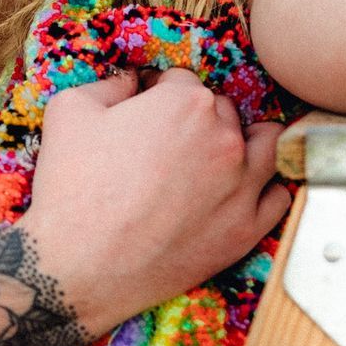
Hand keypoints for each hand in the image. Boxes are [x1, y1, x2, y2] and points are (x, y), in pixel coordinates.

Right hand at [20, 71, 290, 340]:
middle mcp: (223, 138)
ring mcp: (241, 186)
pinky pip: (278, 197)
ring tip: (219, 158)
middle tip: (168, 146)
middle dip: (198, 120)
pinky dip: (264, 190)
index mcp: (185, 103)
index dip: (158, 96)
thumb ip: (108, 84)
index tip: (144, 116)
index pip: (182, 82)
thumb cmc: (71, 188)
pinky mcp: (246, 230)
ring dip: (246, 143)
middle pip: (223, 111)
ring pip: (265, 145)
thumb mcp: (68, 113)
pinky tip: (240, 193)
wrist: (80, 266)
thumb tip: (130, 80)